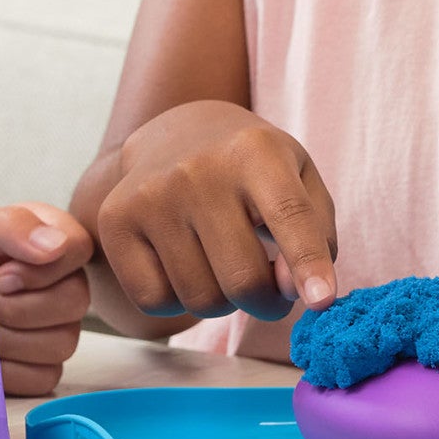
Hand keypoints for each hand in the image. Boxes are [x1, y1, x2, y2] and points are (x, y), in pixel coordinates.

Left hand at [0, 202, 92, 396]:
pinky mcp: (40, 366)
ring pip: (61, 343)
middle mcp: (59, 282)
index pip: (79, 249)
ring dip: (6, 337)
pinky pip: (43, 376)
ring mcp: (54, 327)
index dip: (42, 270)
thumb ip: (10, 226)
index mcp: (47, 238)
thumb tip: (58, 246)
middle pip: (75, 302)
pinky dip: (5, 367)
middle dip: (16, 307)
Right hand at [96, 101, 337, 321]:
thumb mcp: (298, 178)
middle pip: (243, 279)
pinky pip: (155, 300)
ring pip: (201, 298)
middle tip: (269, 290)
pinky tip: (184, 268)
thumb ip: (314, 233)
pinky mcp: (116, 221)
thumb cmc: (249, 168)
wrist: (173, 135)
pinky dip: (177, 301)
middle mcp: (196, 170)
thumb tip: (290, 290)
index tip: (323, 302)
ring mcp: (149, 196)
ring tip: (222, 267)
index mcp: (254, 151)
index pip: (289, 216)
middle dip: (267, 302)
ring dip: (223, 302)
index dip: (308, 263)